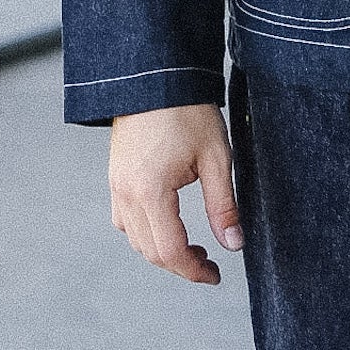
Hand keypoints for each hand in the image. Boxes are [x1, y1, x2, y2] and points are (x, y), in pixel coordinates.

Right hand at [109, 102, 242, 283]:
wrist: (156, 75)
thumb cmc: (188, 110)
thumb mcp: (215, 157)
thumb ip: (223, 205)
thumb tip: (234, 244)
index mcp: (151, 191)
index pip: (170, 251)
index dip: (194, 270)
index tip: (216, 275)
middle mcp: (126, 194)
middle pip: (151, 251)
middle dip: (181, 264)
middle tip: (210, 262)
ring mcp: (116, 185)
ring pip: (135, 239)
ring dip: (162, 250)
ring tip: (194, 244)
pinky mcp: (115, 176)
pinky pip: (125, 220)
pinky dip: (146, 231)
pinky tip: (168, 221)